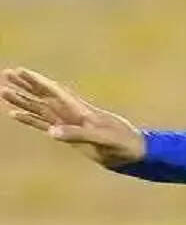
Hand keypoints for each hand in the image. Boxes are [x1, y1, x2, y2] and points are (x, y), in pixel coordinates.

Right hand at [1, 67, 145, 166]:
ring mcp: (70, 123)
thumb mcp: (104, 139)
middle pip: (44, 96)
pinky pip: (44, 124)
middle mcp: (73, 113)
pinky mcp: (69, 134)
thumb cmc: (124, 143)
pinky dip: (29, 119)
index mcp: (81, 110)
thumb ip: (78, 135)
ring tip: (4, 92)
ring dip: (23, 101)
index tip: (21, 71)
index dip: (38, 81)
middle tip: (6, 74)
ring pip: (41, 109)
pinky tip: (15, 114)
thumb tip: (51, 132)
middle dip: (26, 86)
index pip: (55, 92)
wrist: (134, 153)